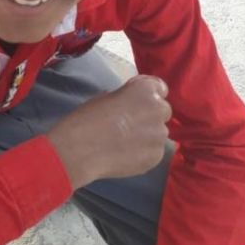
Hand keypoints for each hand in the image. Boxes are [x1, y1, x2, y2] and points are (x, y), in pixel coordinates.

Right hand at [46, 75, 171, 188]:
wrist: (82, 149)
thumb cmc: (89, 116)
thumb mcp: (108, 96)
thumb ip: (128, 98)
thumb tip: (132, 105)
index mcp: (146, 90)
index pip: (160, 87)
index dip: (149, 94)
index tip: (138, 101)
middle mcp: (158, 110)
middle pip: (163, 110)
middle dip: (151, 115)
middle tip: (132, 123)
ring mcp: (159, 135)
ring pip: (158, 133)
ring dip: (148, 134)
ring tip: (127, 142)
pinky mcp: (156, 157)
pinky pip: (154, 151)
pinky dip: (144, 152)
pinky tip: (126, 154)